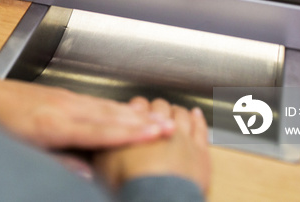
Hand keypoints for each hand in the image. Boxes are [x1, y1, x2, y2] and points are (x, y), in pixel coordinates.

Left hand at [0, 69, 173, 148]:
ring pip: (105, 106)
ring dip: (134, 113)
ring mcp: (64, 98)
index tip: (155, 134)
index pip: (100, 131)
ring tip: (160, 118)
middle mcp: (63, 107)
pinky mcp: (62, 94)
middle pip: (110, 115)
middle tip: (171, 126)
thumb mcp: (20, 152)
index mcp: (52, 125)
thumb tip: (89, 176)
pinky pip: (95, 101)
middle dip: (142, 122)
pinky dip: (116, 107)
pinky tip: (128, 111)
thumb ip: (58, 162)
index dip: (130, 134)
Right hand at [94, 97, 210, 194]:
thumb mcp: (103, 163)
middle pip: (160, 107)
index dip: (137, 108)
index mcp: (137, 126)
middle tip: (153, 114)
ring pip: (181, 114)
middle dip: (156, 108)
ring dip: (176, 111)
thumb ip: (104, 146)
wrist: (156, 198)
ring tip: (173, 112)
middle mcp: (160, 126)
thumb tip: (99, 140)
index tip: (136, 111)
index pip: (137, 105)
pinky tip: (196, 113)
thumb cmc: (130, 182)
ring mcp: (183, 137)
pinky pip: (200, 128)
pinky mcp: (200, 152)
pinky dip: (198, 118)